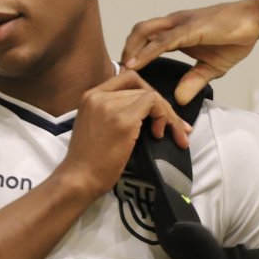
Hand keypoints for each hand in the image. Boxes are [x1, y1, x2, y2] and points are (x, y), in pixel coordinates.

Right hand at [57, 70, 191, 197]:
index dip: (147, 92)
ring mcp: (110, 105)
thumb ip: (114, 113)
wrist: (79, 179)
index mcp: (91, 96)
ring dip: (169, 115)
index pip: (127, 79)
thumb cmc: (90, 162)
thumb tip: (146, 113)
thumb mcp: (98, 127)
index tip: (156, 113)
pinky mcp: (124, 119)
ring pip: (151, 96)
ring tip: (177, 135)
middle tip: (179, 129)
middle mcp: (99, 95)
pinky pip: (153, 104)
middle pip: (142, 88)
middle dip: (164, 108)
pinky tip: (160, 135)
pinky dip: (164, 117)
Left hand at [122, 0, 258, 104]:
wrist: (255, 19)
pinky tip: (135, 64)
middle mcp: (175, 23)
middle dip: (126, 50)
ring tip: (122, 70)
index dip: (134, 53)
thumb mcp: (213, 67)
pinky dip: (146, 53)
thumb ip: (195, 80)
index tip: (125, 72)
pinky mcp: (191, 29)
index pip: (147, 38)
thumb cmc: (236, 37)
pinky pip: (163, 41)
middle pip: (139, 32)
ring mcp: (181, 24)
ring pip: (145, 33)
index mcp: (178, 31)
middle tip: (119, 74)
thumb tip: (179, 100)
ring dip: (130, 51)